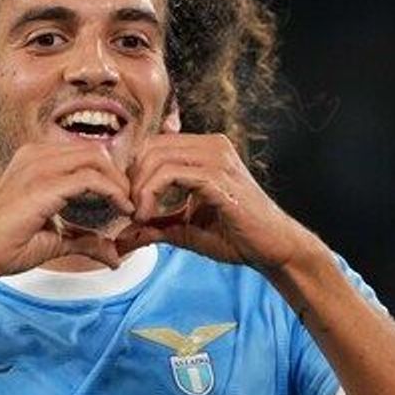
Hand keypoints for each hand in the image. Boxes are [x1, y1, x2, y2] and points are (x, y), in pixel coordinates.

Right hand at [0, 142, 134, 285]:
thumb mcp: (54, 239)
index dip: (110, 174)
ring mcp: (38, 167)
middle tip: (132, 201)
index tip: (124, 198)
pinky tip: (121, 209)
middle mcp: (35, 156)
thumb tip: (113, 256)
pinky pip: (91, 179)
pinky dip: (113, 192)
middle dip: (119, 175)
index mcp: (34, 160)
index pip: (84, 154)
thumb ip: (84, 240)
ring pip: (96, 159)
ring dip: (119, 182)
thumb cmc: (6, 246)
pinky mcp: (44, 186)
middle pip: (94, 151)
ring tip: (128, 205)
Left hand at [117, 133, 313, 271]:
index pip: (152, 145)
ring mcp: (217, 158)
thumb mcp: (184, 229)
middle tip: (132, 212)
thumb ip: (154, 227)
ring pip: (157, 157)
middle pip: (149, 147)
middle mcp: (211, 145)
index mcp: (205, 150)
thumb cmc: (236, 236)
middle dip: (132, 180)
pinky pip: (171, 174)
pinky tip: (148, 217)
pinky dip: (151, 194)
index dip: (133, 173)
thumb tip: (121, 238)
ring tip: (140, 217)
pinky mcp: (219, 178)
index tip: (131, 206)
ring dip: (139, 189)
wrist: (273, 249)